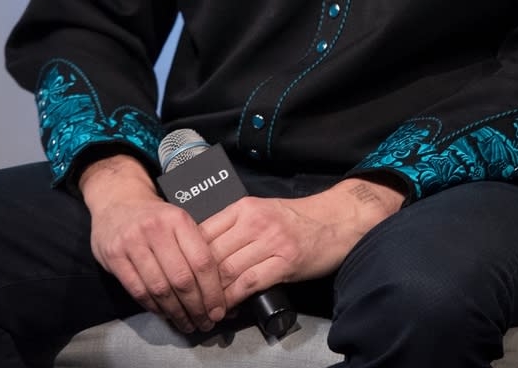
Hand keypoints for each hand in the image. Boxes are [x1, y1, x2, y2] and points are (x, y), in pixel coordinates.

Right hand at [80, 154, 227, 333]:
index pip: (201, 261)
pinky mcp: (114, 256)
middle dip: (196, 307)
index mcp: (178, 219)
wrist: (118, 200)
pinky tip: (165, 314)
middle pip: (181, 279)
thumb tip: (223, 289)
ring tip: (187, 324)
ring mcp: (132, 242)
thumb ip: (196, 250)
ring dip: (176, 313)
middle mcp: (155, 229)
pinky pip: (138, 291)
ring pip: (159, 289)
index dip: (212, 291)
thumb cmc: (156, 217)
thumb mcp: (179, 222)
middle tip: (205, 323)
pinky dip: (154, 308)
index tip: (218, 310)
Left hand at [201, 175, 404, 310]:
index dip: (187, 257)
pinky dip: (233, 299)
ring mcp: (270, 240)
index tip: (180, 276)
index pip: (202, 231)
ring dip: (211, 295)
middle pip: (211, 253)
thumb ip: (235, 227)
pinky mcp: (284, 261)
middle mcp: (253, 220)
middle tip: (186, 301)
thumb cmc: (298, 219)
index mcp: (244, 206)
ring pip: (226, 270)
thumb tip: (205, 252)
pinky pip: (248, 282)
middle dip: (196, 281)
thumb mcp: (262, 212)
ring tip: (204, 310)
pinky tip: (227, 309)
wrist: (336, 219)